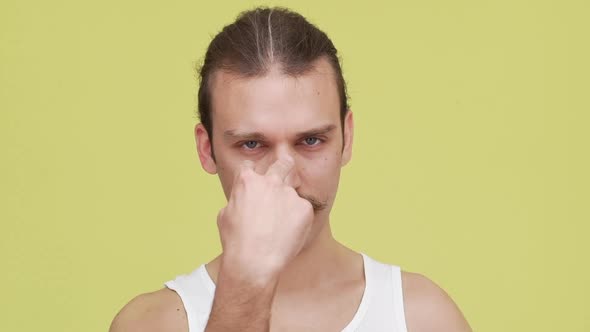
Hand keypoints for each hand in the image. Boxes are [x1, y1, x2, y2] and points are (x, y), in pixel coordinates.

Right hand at [216, 157, 313, 283]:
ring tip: (282, 223)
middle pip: (282, 163)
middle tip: (284, 179)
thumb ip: (238, 200)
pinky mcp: (304, 207)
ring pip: (294, 191)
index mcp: (247, 181)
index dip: (252, 175)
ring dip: (289, 202)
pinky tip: (288, 234)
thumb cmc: (236, 242)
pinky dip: (298, 219)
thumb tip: (242, 199)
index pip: (251, 166)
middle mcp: (270, 182)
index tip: (255, 185)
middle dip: (283, 168)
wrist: (254, 261)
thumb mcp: (225, 214)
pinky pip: (303, 209)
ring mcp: (289, 194)